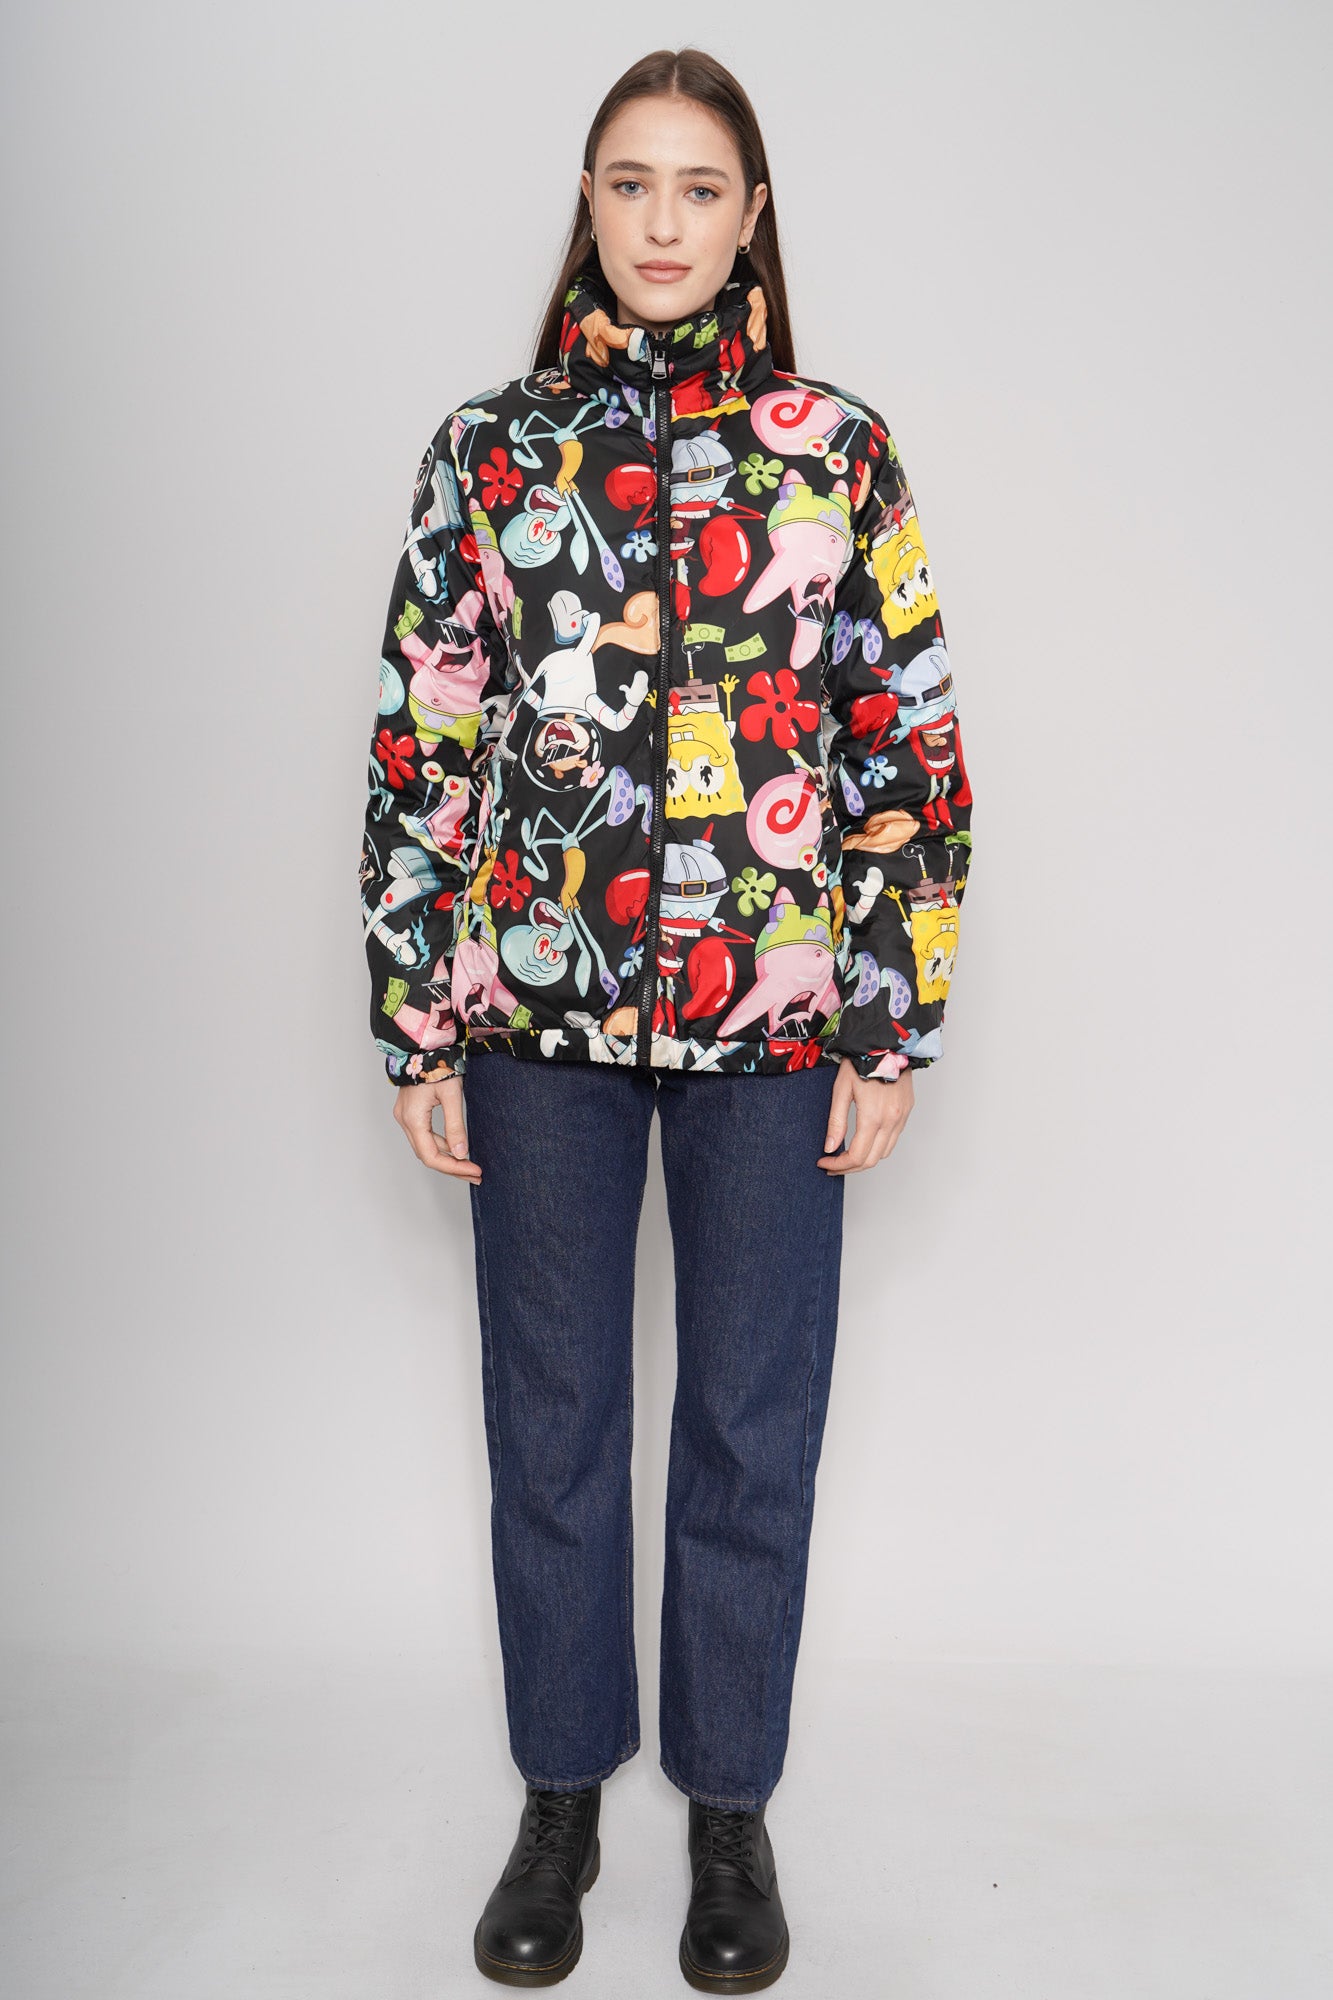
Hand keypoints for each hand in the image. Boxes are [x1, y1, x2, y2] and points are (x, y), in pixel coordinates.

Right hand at [392, 1074, 481, 1181]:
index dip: (453, 1168)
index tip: (474, 1171)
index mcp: (413, 1119)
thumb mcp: (451, 1095)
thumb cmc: (436, 1064)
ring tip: (469, 1164)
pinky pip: (423, 1136)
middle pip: (427, 1155)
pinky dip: (440, 1144)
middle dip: (452, 1166)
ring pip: (425, 1147)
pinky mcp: (409, 1111)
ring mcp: (404, 1116)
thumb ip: (455, 1126)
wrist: (423, 1044)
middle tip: (475, 1173)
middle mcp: (404, 1120)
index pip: (431, 1156)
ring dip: (447, 1157)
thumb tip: (462, 1153)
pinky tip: (456, 1147)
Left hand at [817, 1059, 914, 1173]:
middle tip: (832, 1165)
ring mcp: (902, 1117)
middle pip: (871, 1160)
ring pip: (884, 1153)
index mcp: (873, 1117)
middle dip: (849, 1168)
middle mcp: (891, 1121)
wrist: (888, 1041)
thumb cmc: (862, 1060)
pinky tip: (864, 1140)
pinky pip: (894, 1139)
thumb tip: (830, 1148)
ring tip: (846, 1157)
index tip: (824, 1162)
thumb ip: (836, 1121)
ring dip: (865, 1160)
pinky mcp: (907, 1111)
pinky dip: (878, 1146)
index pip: (856, 1156)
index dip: (838, 1166)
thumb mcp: (841, 1089)